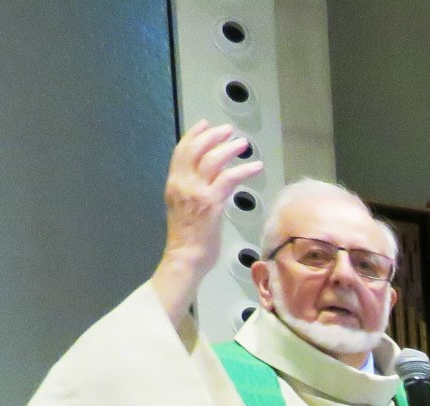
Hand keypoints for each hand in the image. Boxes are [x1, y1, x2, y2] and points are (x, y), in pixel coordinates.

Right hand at [150, 122, 262, 325]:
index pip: (181, 152)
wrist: (185, 258)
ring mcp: (196, 193)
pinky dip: (244, 170)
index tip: (205, 124)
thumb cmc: (188, 240)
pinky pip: (229, 179)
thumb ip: (192, 192)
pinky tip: (256, 166)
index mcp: (173, 184)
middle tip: (228, 130)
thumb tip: (207, 183)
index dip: (193, 135)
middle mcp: (182, 184)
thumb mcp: (184, 209)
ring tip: (243, 144)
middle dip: (213, 136)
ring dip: (229, 148)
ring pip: (212, 160)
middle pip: (196, 150)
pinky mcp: (212, 203)